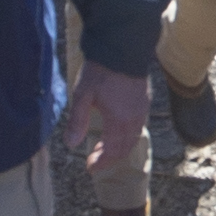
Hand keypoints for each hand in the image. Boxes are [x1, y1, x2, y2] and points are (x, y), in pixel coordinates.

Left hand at [62, 61, 154, 180]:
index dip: (102, 162)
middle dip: (110, 158)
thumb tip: (71, 144)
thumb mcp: (83, 95)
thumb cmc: (101, 70)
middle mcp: (134, 118)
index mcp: (119, 120)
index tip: (90, 168)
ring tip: (102, 147)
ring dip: (118, 147)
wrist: (123, 47)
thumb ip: (77, 121)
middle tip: (95, 160)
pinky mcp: (144, 101)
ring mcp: (142, 110)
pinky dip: (126, 135)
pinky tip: (115, 129)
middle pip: (125, 148)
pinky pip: (138, 126)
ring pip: (133, 138)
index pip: (112, 151)